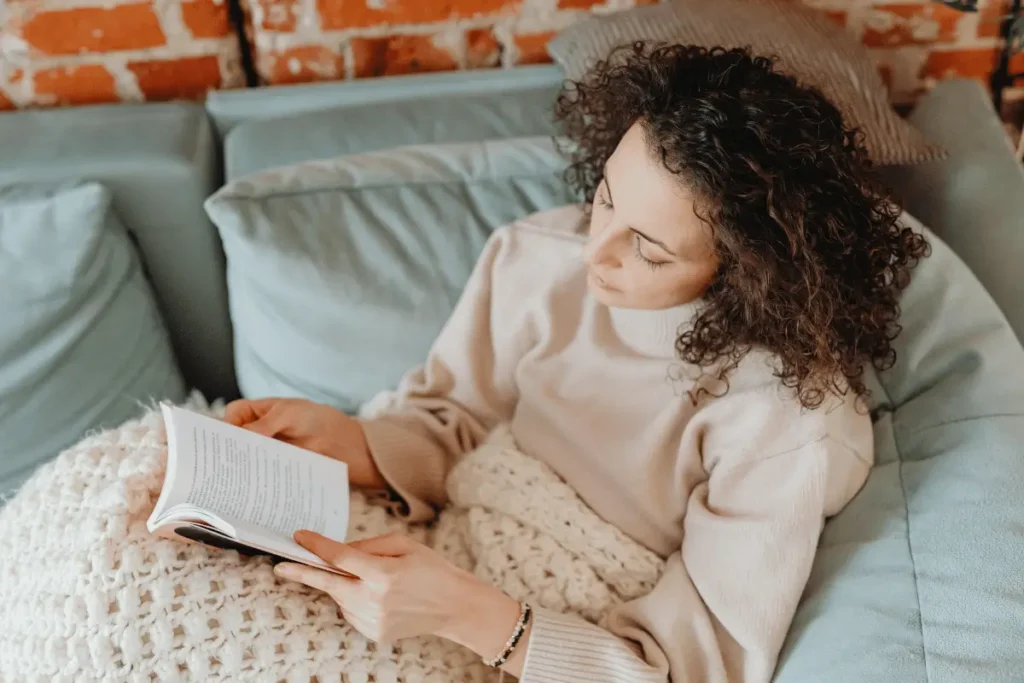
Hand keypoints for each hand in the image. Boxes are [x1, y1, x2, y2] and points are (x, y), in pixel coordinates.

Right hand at [224, 398, 385, 489]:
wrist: (342, 441)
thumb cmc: (313, 418)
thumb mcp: (289, 414)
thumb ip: (265, 424)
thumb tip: (242, 435)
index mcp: (254, 412)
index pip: (230, 418)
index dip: (222, 428)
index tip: (218, 442)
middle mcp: (254, 432)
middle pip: (233, 442)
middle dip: (226, 452)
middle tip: (219, 465)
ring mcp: (263, 452)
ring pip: (243, 460)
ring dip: (238, 468)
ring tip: (231, 480)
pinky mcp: (272, 469)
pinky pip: (258, 474)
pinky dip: (253, 480)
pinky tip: (249, 488)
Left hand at [276, 531, 522, 653]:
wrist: (454, 606)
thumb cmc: (431, 569)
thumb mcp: (404, 545)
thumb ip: (367, 545)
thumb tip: (337, 552)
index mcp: (385, 573)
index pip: (341, 557)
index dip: (317, 546)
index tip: (300, 537)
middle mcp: (376, 600)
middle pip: (330, 584)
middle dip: (304, 574)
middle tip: (281, 567)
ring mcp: (374, 620)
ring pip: (341, 598)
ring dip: (344, 585)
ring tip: (373, 579)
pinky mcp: (375, 633)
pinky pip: (352, 612)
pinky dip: (356, 600)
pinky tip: (379, 596)